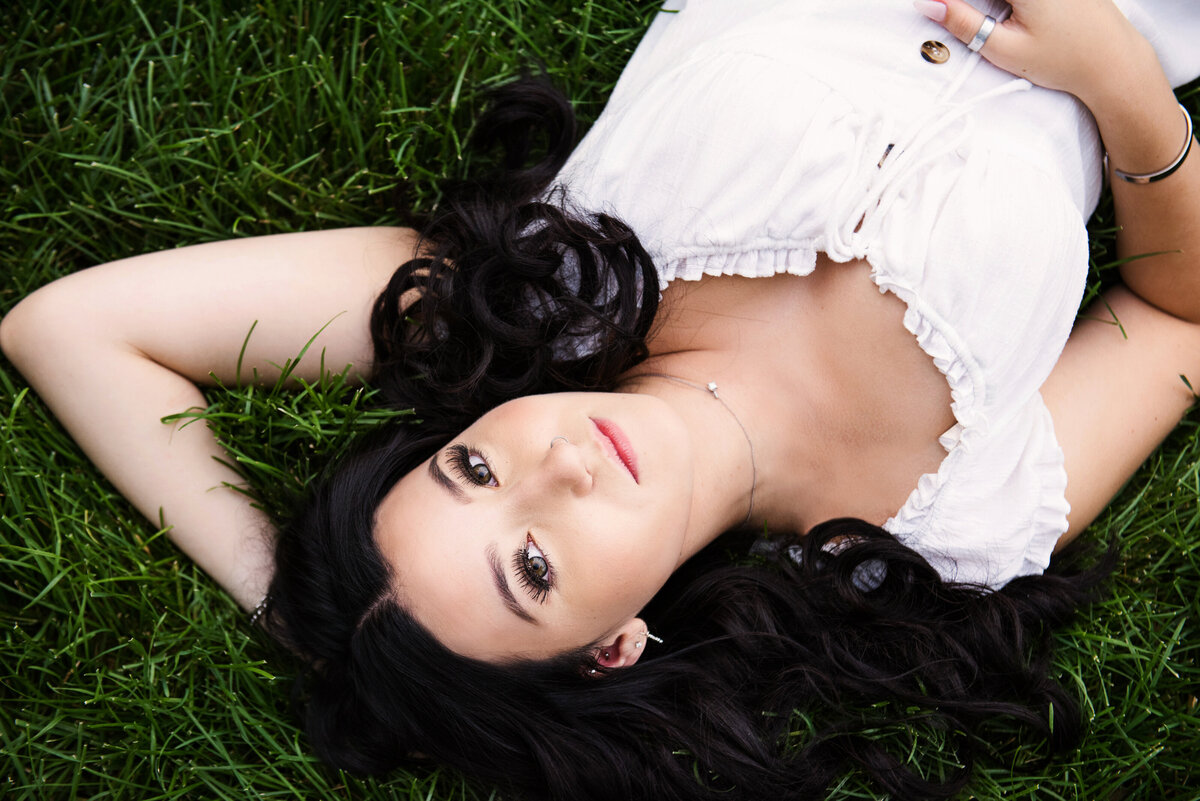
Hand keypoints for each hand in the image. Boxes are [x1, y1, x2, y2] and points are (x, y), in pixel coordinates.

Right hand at [915, 0, 1153, 104]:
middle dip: (967, 1)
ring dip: (985, 2)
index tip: (928, 5)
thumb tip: (928, 4)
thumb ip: (963, 23)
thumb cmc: (1064, 60)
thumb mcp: (1005, 49)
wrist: (1112, 60)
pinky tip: (997, 10)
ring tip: (974, 15)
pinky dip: (1003, 1)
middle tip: (943, 10)